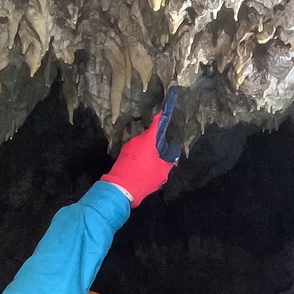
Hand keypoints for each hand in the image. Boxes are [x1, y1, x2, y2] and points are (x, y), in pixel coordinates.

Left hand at [101, 87, 181, 206]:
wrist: (120, 189)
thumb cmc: (143, 178)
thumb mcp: (162, 171)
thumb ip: (169, 161)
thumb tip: (172, 157)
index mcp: (148, 141)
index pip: (157, 123)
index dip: (164, 114)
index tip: (168, 104)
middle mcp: (137, 140)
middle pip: (151, 135)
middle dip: (158, 141)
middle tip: (166, 151)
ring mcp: (128, 147)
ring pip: (144, 144)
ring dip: (150, 151)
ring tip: (155, 164)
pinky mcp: (124, 154)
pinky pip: (137, 151)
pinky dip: (143, 156)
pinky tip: (146, 167)